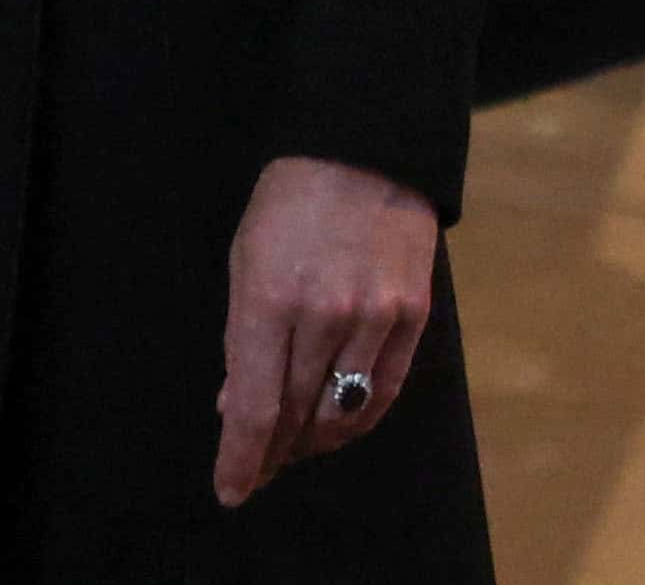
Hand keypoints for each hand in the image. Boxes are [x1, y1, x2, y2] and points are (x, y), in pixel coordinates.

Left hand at [214, 154, 434, 506]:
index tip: (231, 490)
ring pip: (343, 412)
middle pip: (298, 415)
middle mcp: (324, 317)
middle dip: (274, 451)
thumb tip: (238, 408)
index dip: (241, 457)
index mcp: (268, 300)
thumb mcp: (245, 262)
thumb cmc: (287, 206)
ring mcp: (374, 319)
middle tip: (259, 468)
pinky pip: (383, 392)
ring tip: (293, 450)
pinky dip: (357, 419)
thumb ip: (244, 339)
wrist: (364, 152)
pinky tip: (337, 426)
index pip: (255, 406)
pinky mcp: (413, 318)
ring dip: (314, 441)